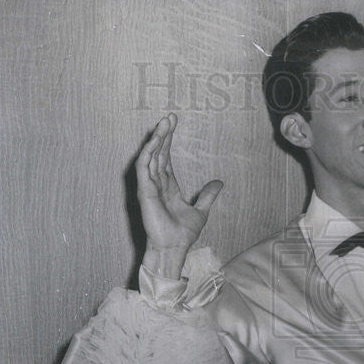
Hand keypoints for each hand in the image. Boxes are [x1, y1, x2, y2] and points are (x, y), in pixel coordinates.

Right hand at [136, 114, 222, 276]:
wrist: (174, 248)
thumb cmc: (183, 234)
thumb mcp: (201, 211)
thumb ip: (208, 196)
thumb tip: (220, 182)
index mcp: (167, 186)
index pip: (166, 157)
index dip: (169, 140)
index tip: (174, 123)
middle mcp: (156, 184)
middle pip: (158, 152)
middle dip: (163, 134)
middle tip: (170, 116)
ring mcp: (148, 186)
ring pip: (150, 156)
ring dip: (157, 139)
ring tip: (164, 123)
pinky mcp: (144, 191)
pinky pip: (144, 166)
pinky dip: (149, 152)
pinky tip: (156, 140)